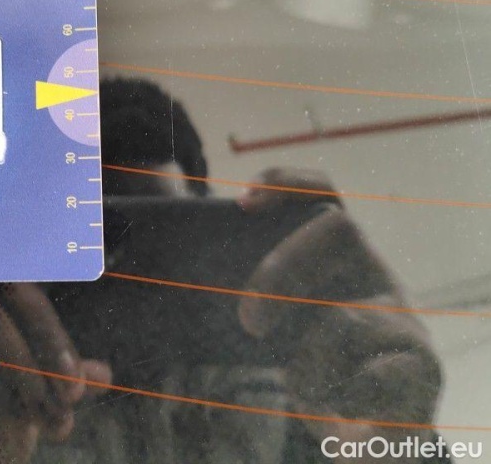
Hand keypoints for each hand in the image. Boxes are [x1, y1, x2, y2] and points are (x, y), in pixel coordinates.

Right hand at [0, 283, 111, 463]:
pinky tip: (10, 413)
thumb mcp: (45, 391)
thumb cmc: (5, 404)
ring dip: (22, 368)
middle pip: (13, 296)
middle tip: (69, 398)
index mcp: (5, 297)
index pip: (33, 294)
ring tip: (42, 411)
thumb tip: (103, 375)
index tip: (79, 381)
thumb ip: (69, 378)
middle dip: (46, 345)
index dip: (55, 331)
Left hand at [238, 169, 441, 462]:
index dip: (284, 183)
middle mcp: (373, 272)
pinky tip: (341, 413)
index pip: (321, 192)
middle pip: (338, 228)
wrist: (371, 429)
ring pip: (343, 315)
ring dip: (306, 363)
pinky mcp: (422, 365)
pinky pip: (376, 375)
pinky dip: (344, 398)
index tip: (242, 201)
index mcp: (336, 254)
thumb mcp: (282, 318)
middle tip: (249, 322)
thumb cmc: (314, 361)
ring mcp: (403, 315)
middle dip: (282, 269)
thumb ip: (255, 289)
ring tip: (303, 389)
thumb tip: (191, 267)